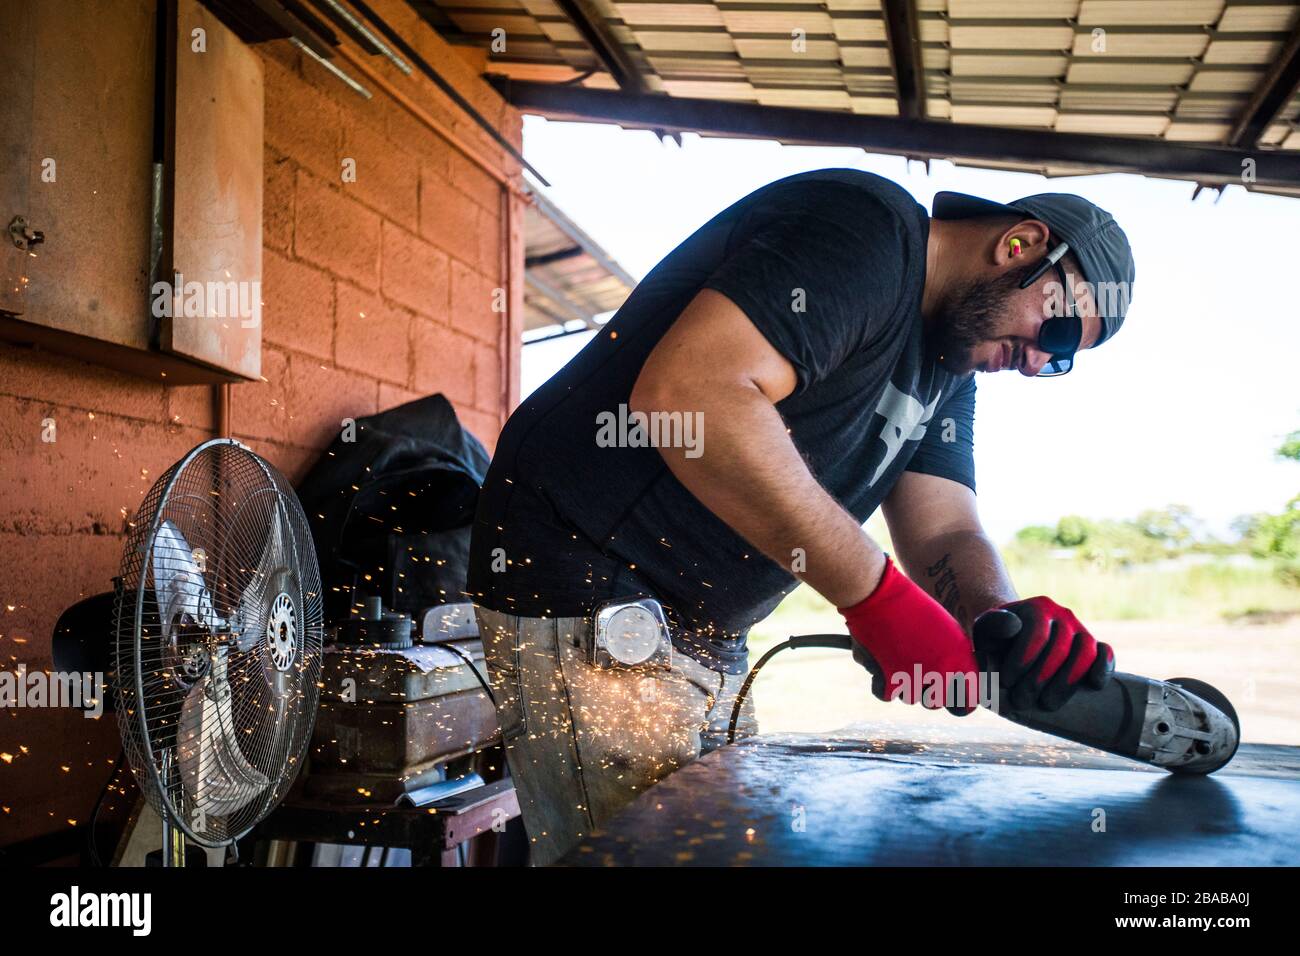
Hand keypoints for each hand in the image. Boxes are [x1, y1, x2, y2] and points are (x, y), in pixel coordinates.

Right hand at [839, 556, 979, 714]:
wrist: (879, 597)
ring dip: (904, 684)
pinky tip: (883, 663)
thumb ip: (955, 658)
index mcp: (960, 662)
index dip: (960, 698)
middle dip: (927, 691)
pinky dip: (883, 683)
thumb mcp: (946, 630)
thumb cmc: (913, 607)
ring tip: (897, 656)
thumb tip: (956, 677)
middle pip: (935, 702)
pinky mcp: (888, 683)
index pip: (968, 701)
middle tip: (918, 670)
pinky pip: (887, 695)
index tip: (952, 692)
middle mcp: (941, 676)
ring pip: (910, 697)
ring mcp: (914, 682)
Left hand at [974, 597, 1114, 711]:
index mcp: (1037, 607)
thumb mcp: (986, 629)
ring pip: (1085, 653)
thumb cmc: (997, 637)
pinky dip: (1103, 668)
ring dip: (1067, 682)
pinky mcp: (1096, 646)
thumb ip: (993, 626)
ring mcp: (1081, 630)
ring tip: (1046, 704)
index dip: (1022, 661)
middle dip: (1039, 679)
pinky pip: (1106, 654)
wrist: (1015, 638)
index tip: (1006, 682)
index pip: (1036, 635)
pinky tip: (1093, 686)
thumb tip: (1012, 628)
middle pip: (1059, 648)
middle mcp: (1062, 615)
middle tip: (1021, 701)